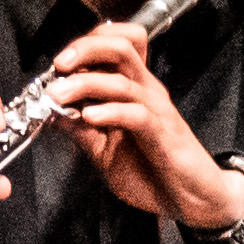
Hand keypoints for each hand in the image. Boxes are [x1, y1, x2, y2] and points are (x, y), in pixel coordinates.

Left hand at [48, 21, 243, 233]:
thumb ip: (80, 129)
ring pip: (124, 80)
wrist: (192, 199)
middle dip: (86, 48)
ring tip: (58, 95)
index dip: (87, 44)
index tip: (59, 63)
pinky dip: (111, 112)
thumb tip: (51, 110)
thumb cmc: (154, 173)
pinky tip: (90, 117)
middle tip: (60, 64)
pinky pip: (137, 115)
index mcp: (134, 90)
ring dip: (85, 83)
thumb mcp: (105, 150)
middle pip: (121, 48)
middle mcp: (147, 92)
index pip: (117, 44)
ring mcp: (157, 111)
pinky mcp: (163, 135)